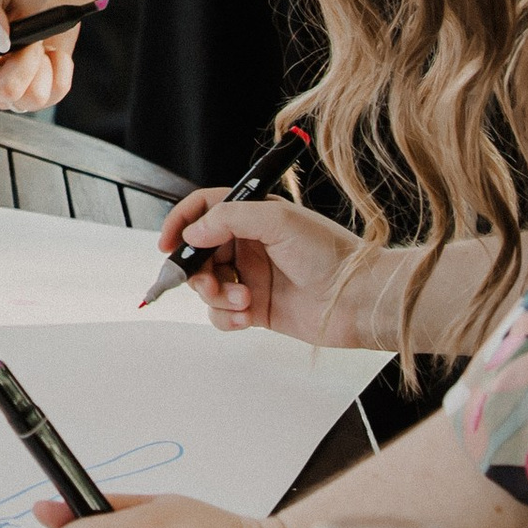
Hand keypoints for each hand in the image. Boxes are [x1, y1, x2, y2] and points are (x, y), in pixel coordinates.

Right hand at [0, 0, 79, 136]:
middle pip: (3, 94)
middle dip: (22, 65)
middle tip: (29, 39)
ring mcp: (16, 88)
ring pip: (32, 98)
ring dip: (42, 65)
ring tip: (39, 42)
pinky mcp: (44, 90)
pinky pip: (57, 94)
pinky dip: (62, 68)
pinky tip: (54, 52)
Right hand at [157, 191, 374, 342]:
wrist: (360, 300)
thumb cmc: (332, 255)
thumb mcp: (277, 220)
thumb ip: (228, 219)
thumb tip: (193, 231)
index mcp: (253, 215)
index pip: (204, 209)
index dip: (181, 222)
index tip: (168, 243)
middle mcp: (248, 244)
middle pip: (198, 251)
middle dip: (195, 269)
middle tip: (205, 283)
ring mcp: (251, 277)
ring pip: (207, 284)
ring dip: (215, 294)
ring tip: (241, 301)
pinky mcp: (256, 308)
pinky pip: (222, 313)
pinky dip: (225, 317)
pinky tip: (244, 318)